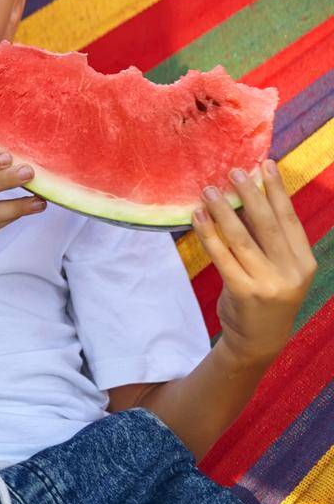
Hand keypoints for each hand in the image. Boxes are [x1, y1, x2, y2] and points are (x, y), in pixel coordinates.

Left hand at [194, 159, 315, 367]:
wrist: (259, 339)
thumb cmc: (267, 294)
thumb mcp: (280, 269)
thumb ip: (270, 240)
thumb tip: (247, 197)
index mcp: (305, 263)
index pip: (289, 219)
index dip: (277, 191)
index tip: (266, 164)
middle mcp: (291, 272)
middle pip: (267, 225)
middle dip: (250, 195)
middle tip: (233, 171)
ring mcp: (268, 283)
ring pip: (241, 238)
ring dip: (223, 211)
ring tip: (208, 190)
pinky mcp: (244, 292)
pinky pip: (222, 256)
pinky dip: (208, 234)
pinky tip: (198, 216)